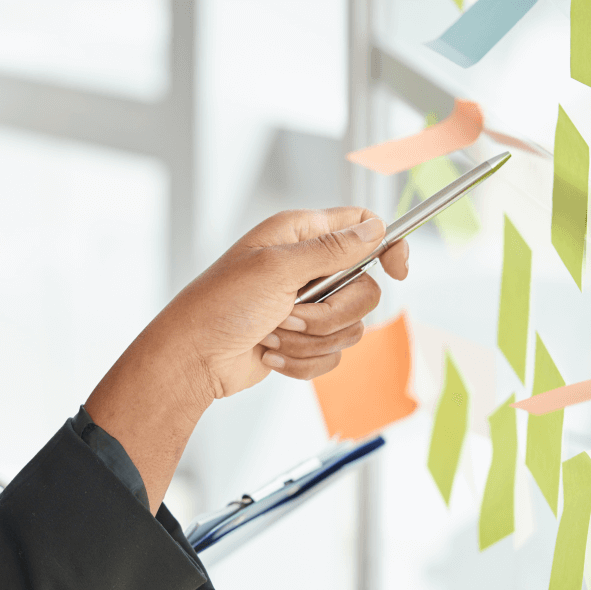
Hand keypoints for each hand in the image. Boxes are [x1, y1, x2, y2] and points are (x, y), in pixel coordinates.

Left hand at [167, 207, 407, 397]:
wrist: (193, 359)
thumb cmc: (221, 306)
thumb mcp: (276, 269)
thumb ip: (330, 250)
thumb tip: (373, 229)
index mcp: (299, 236)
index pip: (361, 226)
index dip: (386, 245)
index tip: (397, 270)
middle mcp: (306, 268)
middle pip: (365, 288)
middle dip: (331, 313)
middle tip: (290, 313)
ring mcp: (305, 306)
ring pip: (350, 327)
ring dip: (310, 340)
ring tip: (271, 334)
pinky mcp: (302, 341)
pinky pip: (332, 354)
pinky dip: (302, 361)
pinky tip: (269, 354)